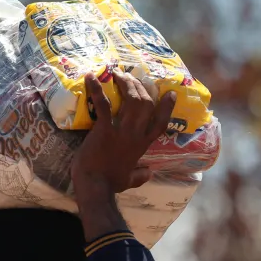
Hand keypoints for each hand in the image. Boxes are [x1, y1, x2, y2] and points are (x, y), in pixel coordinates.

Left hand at [71, 71, 175, 194]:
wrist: (95, 187)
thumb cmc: (110, 184)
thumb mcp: (129, 181)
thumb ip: (140, 176)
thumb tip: (149, 174)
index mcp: (142, 146)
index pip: (160, 123)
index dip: (166, 107)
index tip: (169, 93)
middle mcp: (135, 135)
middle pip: (146, 104)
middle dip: (140, 87)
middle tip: (130, 77)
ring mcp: (121, 131)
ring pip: (131, 100)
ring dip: (125, 84)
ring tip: (117, 74)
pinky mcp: (104, 129)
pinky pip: (103, 104)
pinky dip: (96, 89)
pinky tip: (90, 76)